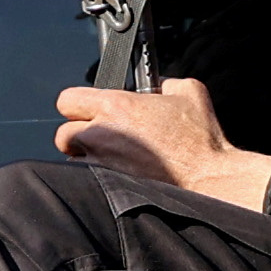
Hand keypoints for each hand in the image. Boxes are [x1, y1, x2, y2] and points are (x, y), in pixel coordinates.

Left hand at [52, 74, 270, 210]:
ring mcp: (102, 165)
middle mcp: (101, 135)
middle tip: (98, 138)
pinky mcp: (109, 187)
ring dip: (87, 160)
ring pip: (74, 162)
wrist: (207, 179)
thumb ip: (167, 83)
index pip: (67, 100)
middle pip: (62, 134)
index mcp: (116, 106)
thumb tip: (162, 86)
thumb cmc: (200, 140)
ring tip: (111, 160)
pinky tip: (118, 177)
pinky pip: (89, 182)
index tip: (88, 111)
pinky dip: (98, 179)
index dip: (77, 105)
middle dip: (77, 136)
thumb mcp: (190, 93)